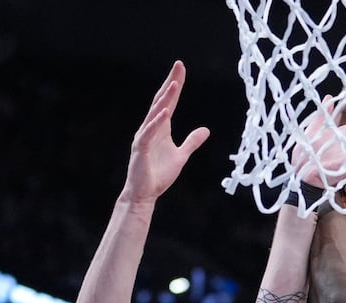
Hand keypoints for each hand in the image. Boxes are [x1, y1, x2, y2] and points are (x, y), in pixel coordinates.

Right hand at [121, 61, 209, 205]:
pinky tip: (165, 113)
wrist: (145, 194)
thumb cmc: (158, 175)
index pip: (169, 102)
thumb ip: (192, 142)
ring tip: (174, 85)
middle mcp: (150, 128)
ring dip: (165, 99)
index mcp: (160, 128)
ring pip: (155, 114)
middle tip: (178, 66)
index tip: (181, 69)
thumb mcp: (181, 156)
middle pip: (161, 101)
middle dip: (170, 83)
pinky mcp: (140, 149)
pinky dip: (156, 123)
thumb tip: (206, 130)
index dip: (175, 85)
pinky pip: (148, 133)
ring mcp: (144, 137)